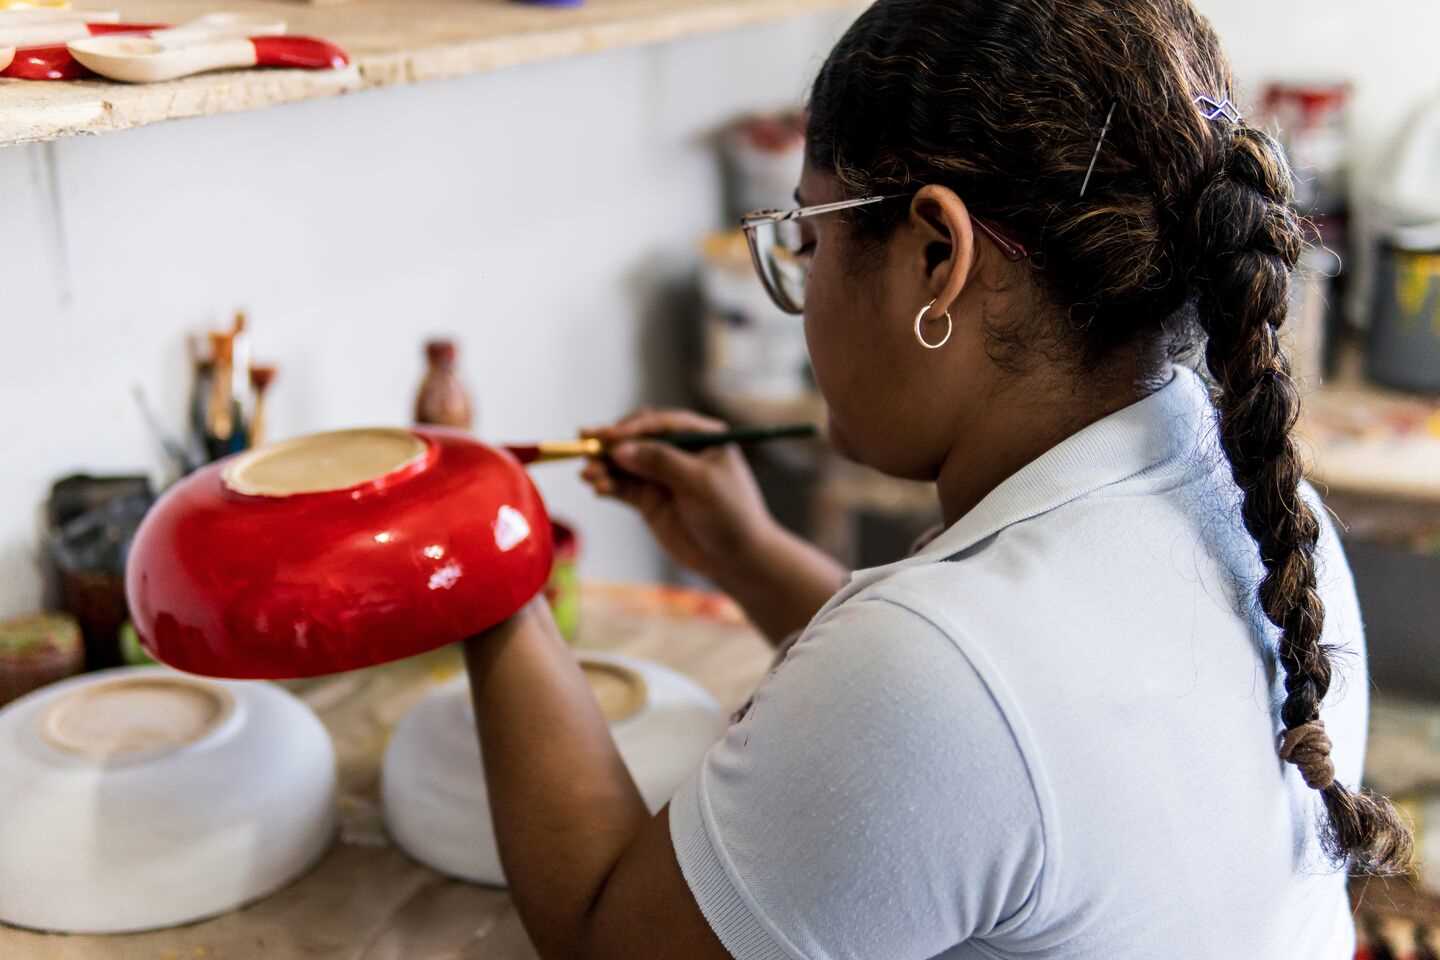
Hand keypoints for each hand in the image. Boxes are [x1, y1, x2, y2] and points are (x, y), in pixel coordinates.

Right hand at [580, 409, 775, 584]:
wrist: (736, 558)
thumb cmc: (730, 514)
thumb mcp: (699, 482)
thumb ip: (661, 462)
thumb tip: (620, 448)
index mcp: (701, 436)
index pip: (660, 423)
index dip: (632, 427)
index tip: (608, 436)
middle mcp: (679, 451)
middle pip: (637, 439)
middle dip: (611, 443)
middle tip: (585, 445)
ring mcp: (662, 475)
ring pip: (626, 463)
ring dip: (604, 466)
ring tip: (587, 474)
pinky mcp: (650, 499)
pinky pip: (623, 487)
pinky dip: (608, 485)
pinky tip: (597, 487)